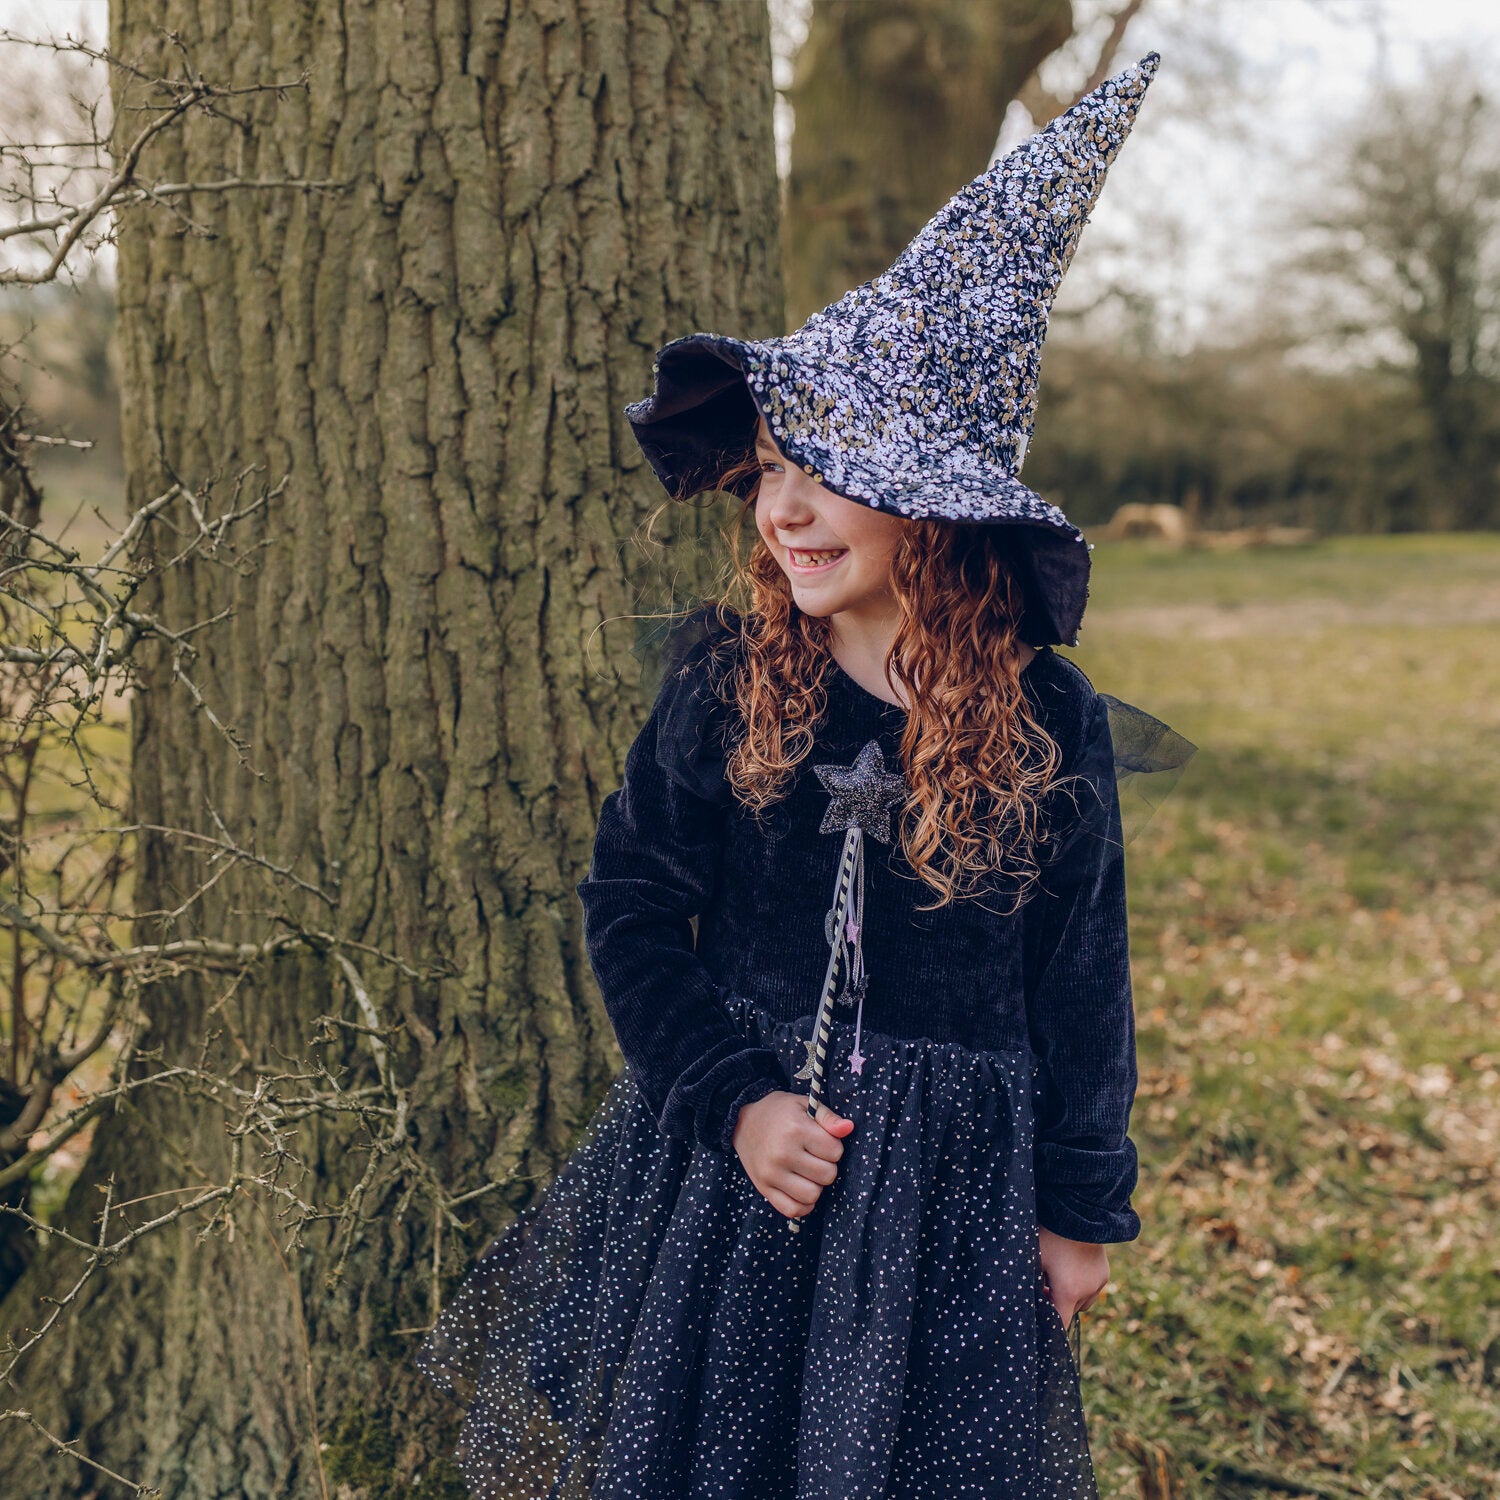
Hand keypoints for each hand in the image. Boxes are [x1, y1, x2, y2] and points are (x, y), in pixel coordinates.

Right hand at [731, 1090, 852, 1219]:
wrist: (742, 1122)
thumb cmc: (779, 1112)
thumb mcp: (804, 1104)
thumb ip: (828, 1117)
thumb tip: (848, 1128)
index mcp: (796, 1130)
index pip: (835, 1151)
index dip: (833, 1146)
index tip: (821, 1140)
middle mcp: (782, 1154)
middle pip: (827, 1175)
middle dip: (826, 1165)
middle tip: (814, 1156)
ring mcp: (771, 1174)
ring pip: (812, 1195)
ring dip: (816, 1185)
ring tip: (807, 1171)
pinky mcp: (764, 1189)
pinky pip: (793, 1210)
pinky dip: (803, 1204)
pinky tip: (801, 1188)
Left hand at [1037, 1225, 1108, 1324]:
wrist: (1078, 1214)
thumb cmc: (1050, 1237)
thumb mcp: (1036, 1261)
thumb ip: (1034, 1287)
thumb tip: (1032, 1303)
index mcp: (1068, 1292)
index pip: (1061, 1323)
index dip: (1050, 1324)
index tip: (1041, 1316)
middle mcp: (1087, 1291)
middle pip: (1071, 1312)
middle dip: (1058, 1303)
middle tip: (1045, 1285)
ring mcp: (1098, 1283)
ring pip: (1084, 1302)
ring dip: (1072, 1296)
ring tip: (1060, 1275)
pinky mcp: (1104, 1273)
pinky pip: (1093, 1288)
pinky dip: (1083, 1285)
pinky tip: (1072, 1267)